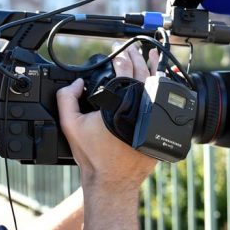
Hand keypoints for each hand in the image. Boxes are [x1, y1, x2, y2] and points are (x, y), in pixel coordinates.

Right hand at [56, 43, 157, 188]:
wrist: (112, 180)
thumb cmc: (93, 155)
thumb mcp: (70, 125)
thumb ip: (67, 99)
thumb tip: (76, 83)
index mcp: (118, 103)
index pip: (122, 71)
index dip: (120, 58)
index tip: (118, 52)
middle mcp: (138, 108)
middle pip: (141, 75)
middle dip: (137, 58)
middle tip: (134, 49)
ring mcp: (152, 118)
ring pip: (156, 87)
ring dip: (154, 69)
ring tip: (154, 56)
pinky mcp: (160, 129)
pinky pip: (162, 104)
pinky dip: (162, 90)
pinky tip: (163, 82)